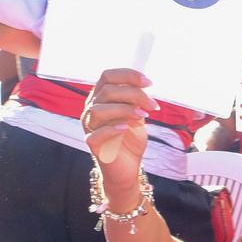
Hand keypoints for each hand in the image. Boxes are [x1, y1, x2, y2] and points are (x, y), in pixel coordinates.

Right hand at [82, 67, 156, 197]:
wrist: (128, 165)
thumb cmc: (130, 138)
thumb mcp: (137, 114)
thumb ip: (137, 100)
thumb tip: (144, 85)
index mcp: (101, 97)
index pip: (107, 76)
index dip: (128, 75)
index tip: (149, 83)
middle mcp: (92, 108)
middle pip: (107, 91)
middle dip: (134, 95)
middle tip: (152, 105)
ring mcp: (89, 126)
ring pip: (99, 109)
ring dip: (124, 109)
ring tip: (143, 116)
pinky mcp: (92, 143)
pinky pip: (96, 133)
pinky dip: (112, 128)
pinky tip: (126, 128)